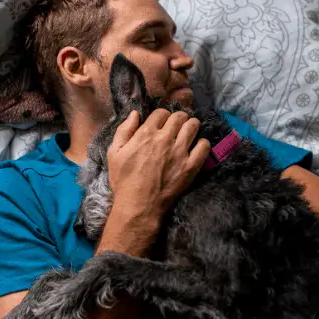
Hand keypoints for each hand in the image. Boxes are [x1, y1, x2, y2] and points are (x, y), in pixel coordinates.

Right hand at [107, 109, 209, 225]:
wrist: (139, 205)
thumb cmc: (124, 181)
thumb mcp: (114, 154)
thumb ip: (124, 130)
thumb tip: (135, 114)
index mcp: (146, 133)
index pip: (162, 113)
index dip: (162, 116)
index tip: (162, 124)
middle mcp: (165, 139)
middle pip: (179, 116)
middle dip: (178, 118)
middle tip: (177, 127)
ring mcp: (180, 152)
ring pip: (193, 126)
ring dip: (191, 126)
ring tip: (188, 133)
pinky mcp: (191, 166)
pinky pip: (204, 146)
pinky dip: (202, 143)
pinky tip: (196, 148)